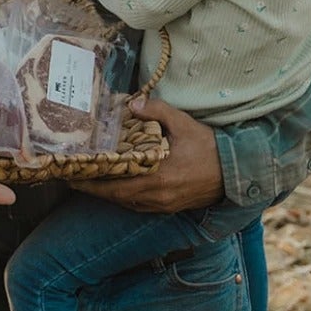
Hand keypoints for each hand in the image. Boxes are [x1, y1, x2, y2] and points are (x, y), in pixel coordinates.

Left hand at [72, 97, 223, 211]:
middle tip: (75, 178)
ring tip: (92, 180)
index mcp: (158, 179)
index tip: (72, 177)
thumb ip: (157, 111)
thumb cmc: (210, 147)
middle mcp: (158, 197)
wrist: (237, 171)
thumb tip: (132, 103)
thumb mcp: (184, 123)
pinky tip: (119, 185)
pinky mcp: (171, 207)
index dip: (92, 183)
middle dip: (94, 189)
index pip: (116, 186)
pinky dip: (125, 196)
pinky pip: (140, 205)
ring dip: (109, 193)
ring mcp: (164, 206)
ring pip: (127, 203)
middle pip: (116, 197)